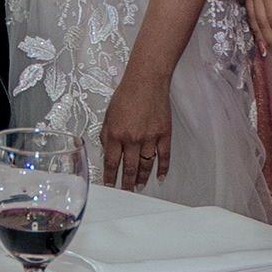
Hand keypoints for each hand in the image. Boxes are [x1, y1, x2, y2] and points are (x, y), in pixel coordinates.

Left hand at [97, 71, 171, 187]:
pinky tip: (159, 177)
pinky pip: (164, 157)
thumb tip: (107, 152)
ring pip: (145, 166)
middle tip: (125, 191)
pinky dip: (162, 169)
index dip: (110, 176)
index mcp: (115, 134)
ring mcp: (149, 138)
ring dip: (141, 178)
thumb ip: (107, 135)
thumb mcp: (108, 115)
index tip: (109, 184)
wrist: (146, 81)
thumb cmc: (126, 94)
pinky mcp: (164, 134)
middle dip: (125, 183)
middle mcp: (132, 139)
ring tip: (138, 186)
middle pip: (128, 168)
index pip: (111, 162)